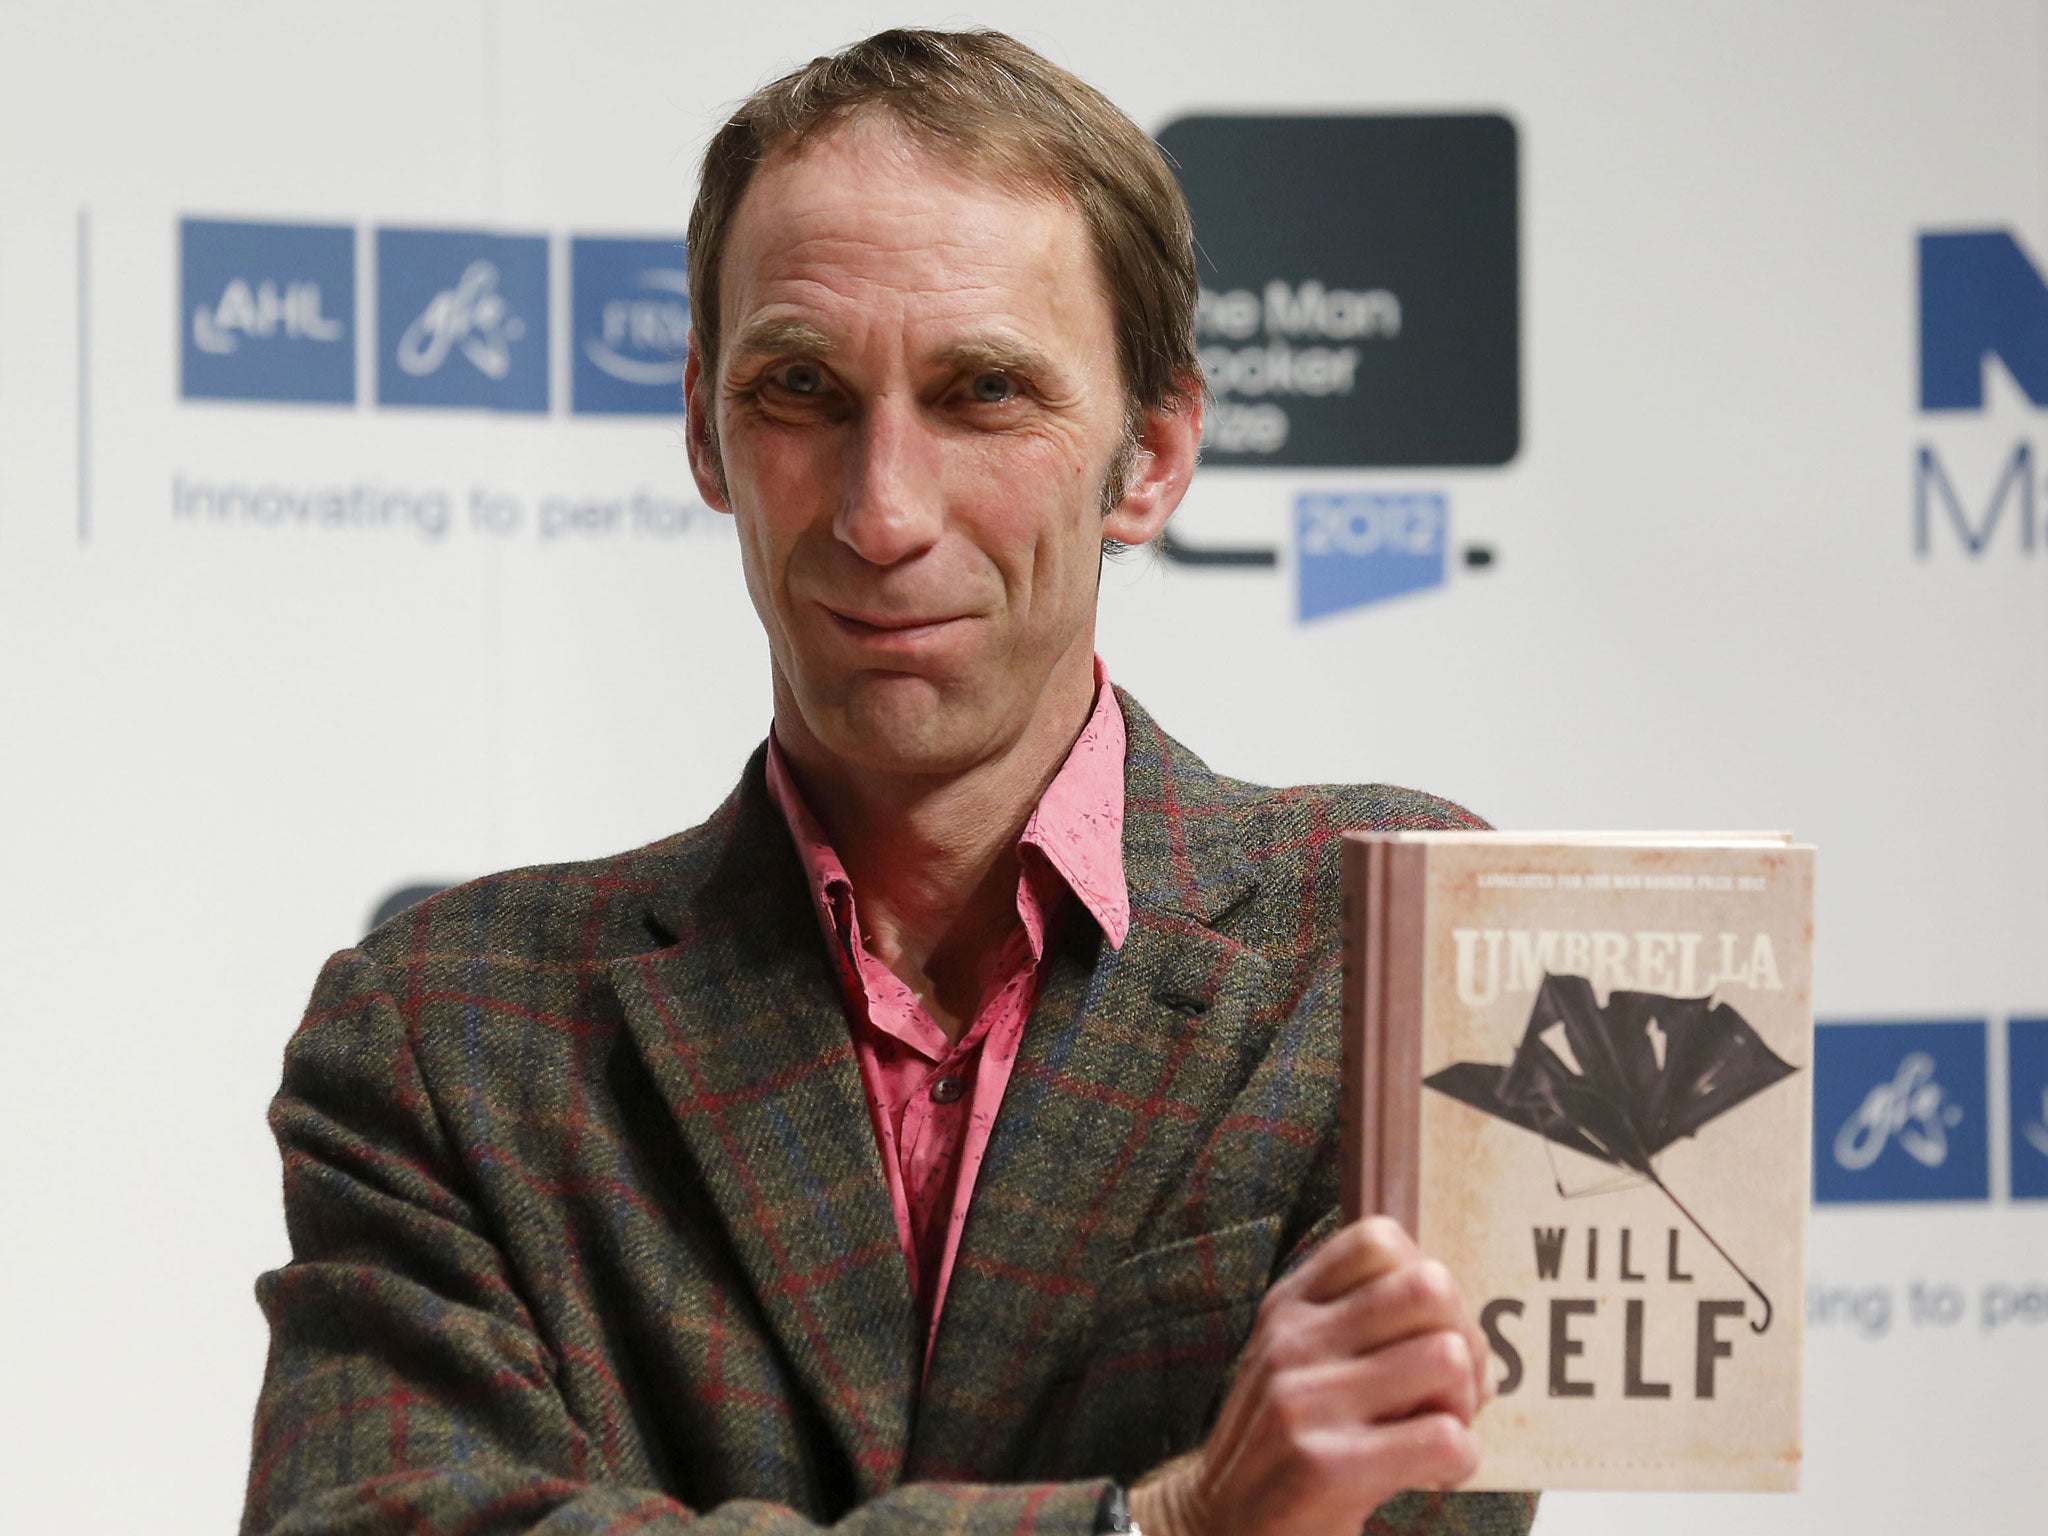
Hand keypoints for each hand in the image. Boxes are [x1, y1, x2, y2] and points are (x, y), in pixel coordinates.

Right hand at [1130, 1217, 1490, 1535]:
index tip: (1427, 1337)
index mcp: (1289, 1307)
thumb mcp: (1299, 1363)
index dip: (1429, 1285)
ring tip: (1436, 1432)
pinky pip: (1446, 1438)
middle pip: (1429, 1288)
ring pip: (1447, 1357)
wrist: (1217, 1530)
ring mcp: (1304, 1402)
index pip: (1379, 1240)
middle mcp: (1291, 1342)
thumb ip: (1358, 1323)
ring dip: (1464, 1406)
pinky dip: (1459, 1461)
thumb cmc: (1285, 1445)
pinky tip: (1429, 1474)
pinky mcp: (1327, 1468)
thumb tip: (1463, 1315)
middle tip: (1451, 1392)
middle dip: (1465, 1342)